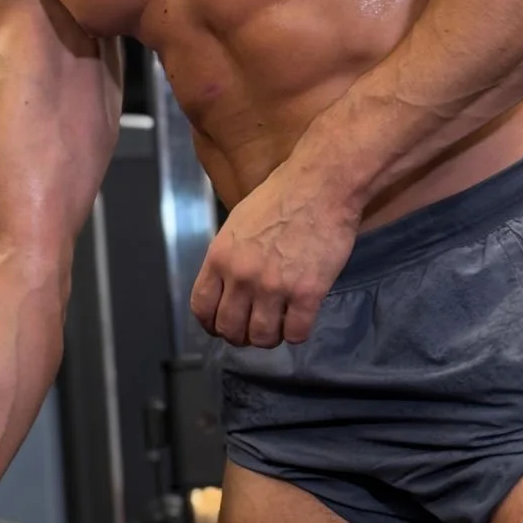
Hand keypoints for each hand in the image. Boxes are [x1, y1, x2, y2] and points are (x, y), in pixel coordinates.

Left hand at [190, 161, 359, 348]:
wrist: (320, 185)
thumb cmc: (281, 197)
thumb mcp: (238, 224)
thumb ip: (228, 258)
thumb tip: (227, 285)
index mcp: (219, 257)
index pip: (202, 308)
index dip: (211, 324)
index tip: (223, 326)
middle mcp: (241, 277)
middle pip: (230, 329)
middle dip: (240, 336)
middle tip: (254, 329)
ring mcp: (274, 287)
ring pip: (262, 337)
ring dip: (270, 337)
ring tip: (280, 326)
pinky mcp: (308, 293)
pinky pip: (297, 333)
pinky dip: (298, 333)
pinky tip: (302, 319)